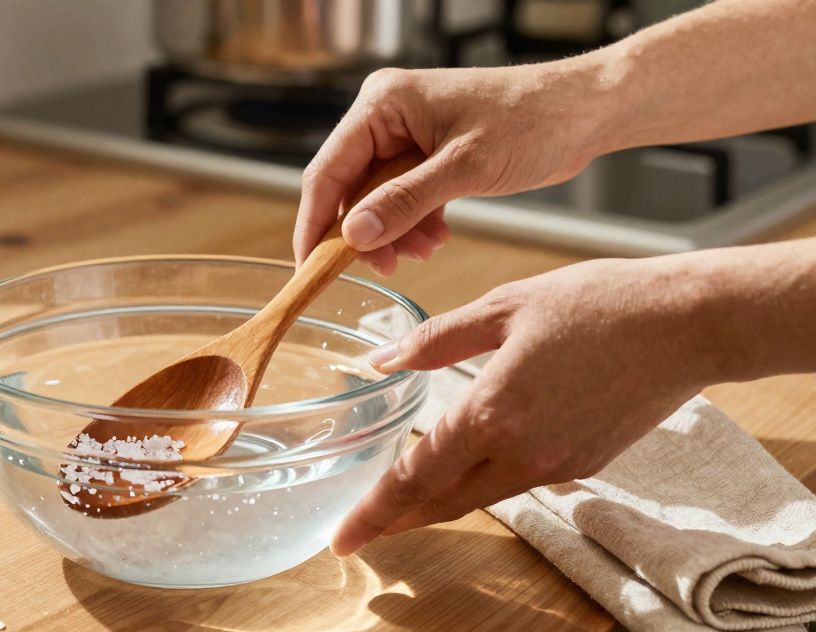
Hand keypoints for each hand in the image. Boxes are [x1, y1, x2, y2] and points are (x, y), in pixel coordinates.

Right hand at [294, 63, 605, 274]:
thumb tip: (353, 235)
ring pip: (376, 199)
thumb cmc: (533, 121)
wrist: (585, 111)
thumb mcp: (465, 168)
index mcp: (384, 103)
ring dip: (395, 232)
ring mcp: (406, 135)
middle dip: (367, 233)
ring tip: (426, 251)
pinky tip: (437, 239)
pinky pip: (402, 198)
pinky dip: (415, 224)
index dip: (315, 221)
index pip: (329, 169)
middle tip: (386, 266)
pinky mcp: (427, 154)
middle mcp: (387, 115)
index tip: (308, 265)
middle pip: (350, 187)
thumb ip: (404, 202)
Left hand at [332, 256, 729, 555]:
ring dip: (437, 503)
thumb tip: (380, 360)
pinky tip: (466, 467)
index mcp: (491, 413)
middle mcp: (521, 452)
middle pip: (442, 503)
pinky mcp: (584, 464)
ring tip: (401, 503)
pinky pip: (517, 481)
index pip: (414, 479)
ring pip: (480, 497)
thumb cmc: (597, 302)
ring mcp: (556, 465)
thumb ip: (435, 341)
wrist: (688, 325)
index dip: (373, 514)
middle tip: (359, 532)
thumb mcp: (504, 306)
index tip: (340, 540)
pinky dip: (482, 483)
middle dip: (397, 521)